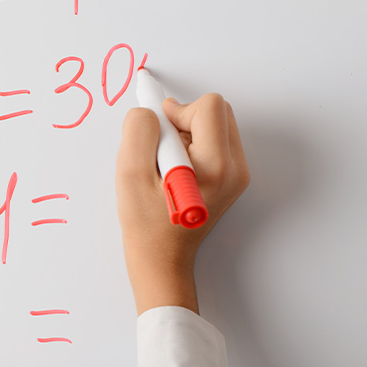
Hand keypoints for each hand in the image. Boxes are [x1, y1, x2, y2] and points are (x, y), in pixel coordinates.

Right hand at [116, 93, 249, 314]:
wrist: (161, 259)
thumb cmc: (145, 224)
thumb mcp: (130, 174)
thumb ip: (139, 131)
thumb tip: (150, 111)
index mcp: (217, 166)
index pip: (208, 107)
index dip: (176, 111)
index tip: (157, 133)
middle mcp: (235, 168)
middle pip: (217, 112)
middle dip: (183, 121)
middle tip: (160, 150)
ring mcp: (237, 174)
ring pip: (215, 125)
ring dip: (185, 133)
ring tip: (165, 164)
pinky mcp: (230, 178)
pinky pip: (213, 142)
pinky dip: (191, 146)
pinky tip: (174, 170)